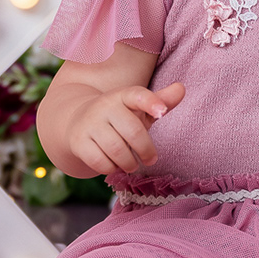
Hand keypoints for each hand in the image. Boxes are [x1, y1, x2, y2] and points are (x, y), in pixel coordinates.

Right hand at [67, 81, 185, 174]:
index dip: (151, 102)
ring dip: (129, 163)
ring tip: (131, 164)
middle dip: (146, 150)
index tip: (162, 112)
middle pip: (133, 131)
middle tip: (150, 159)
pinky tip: (114, 165)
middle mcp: (105, 107)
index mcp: (123, 96)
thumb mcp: (139, 109)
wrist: (77, 121)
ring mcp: (90, 124)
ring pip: (117, 150)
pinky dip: (111, 169)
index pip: (137, 95)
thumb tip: (181, 88)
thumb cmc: (119, 117)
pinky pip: (101, 162)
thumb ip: (162, 101)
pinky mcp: (79, 142)